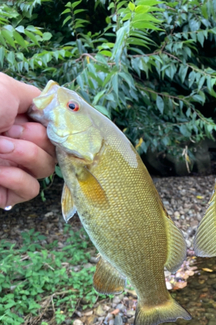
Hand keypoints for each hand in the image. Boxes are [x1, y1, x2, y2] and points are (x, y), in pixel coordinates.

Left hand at [0, 73, 55, 208]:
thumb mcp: (5, 89)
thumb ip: (36, 97)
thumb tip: (58, 109)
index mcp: (16, 118)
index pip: (53, 128)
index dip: (55, 127)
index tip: (44, 122)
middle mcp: (16, 142)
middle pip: (53, 149)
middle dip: (35, 139)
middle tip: (7, 131)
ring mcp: (11, 167)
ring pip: (45, 169)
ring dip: (26, 156)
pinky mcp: (5, 191)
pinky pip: (30, 189)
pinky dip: (17, 179)